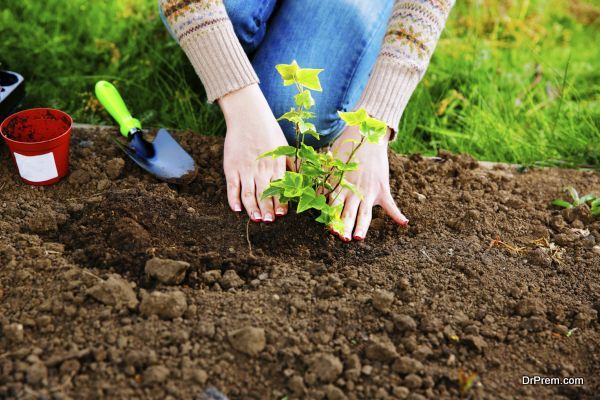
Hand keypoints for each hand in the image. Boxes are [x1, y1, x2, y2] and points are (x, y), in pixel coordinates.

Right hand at [219, 84, 288, 221]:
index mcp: (276, 165)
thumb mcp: (284, 147)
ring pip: (249, 194)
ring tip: (257, 219)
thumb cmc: (268, 131)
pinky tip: (237, 210)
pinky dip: (234, 199)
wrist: (248, 116)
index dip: (280, 203)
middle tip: (270, 221)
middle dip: (268, 210)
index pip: (279, 189)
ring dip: (253, 208)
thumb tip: (299, 179)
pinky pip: (232, 187)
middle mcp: (261, 169)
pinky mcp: (231, 167)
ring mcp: (245, 169)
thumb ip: (290, 164)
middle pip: (265, 194)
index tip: (282, 214)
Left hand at [328, 125, 408, 240]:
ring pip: (365, 213)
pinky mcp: (382, 187)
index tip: (330, 230)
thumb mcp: (331, 164)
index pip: (334, 206)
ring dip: (361, 226)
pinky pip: (391, 204)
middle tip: (342, 239)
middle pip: (348, 213)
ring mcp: (369, 191)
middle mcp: (354, 191)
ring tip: (358, 238)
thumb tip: (313, 195)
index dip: (332, 219)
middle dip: (344, 227)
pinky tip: (404, 223)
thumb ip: (323, 181)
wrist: (367, 136)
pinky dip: (398, 214)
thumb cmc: (345, 149)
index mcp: (340, 186)